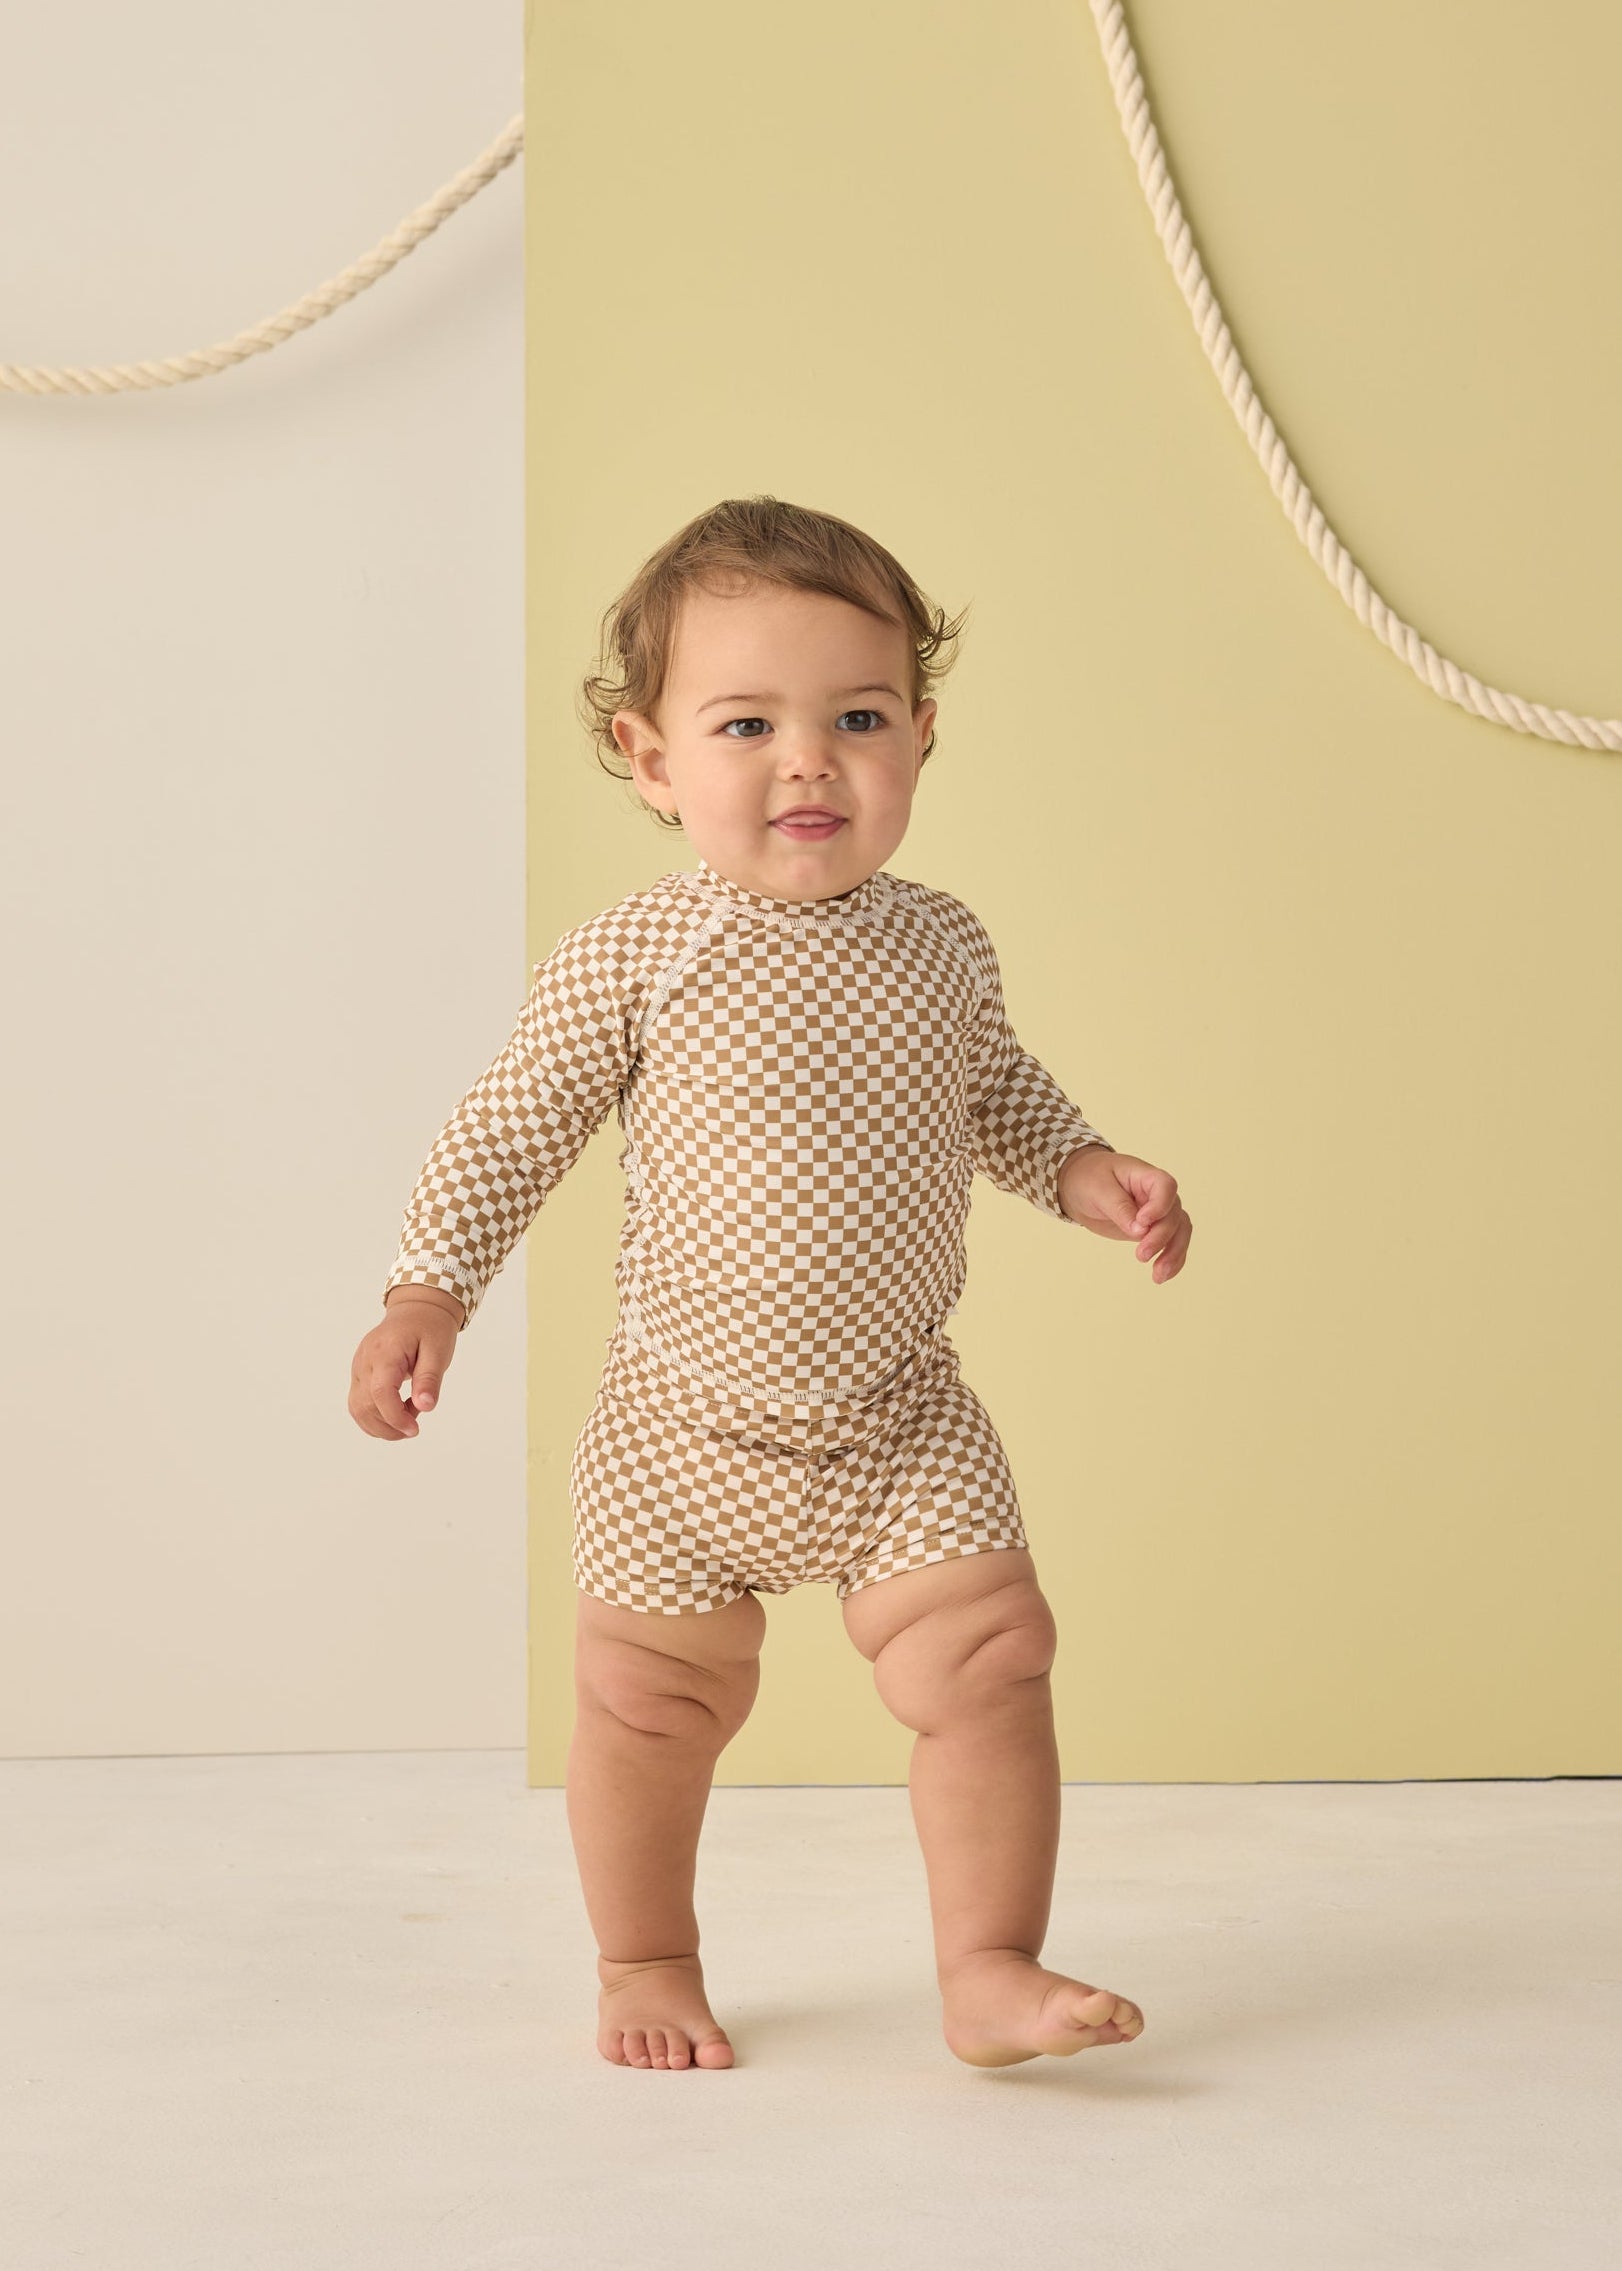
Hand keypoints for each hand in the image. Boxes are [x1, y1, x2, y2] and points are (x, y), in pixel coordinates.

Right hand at [348, 1296, 460, 1439]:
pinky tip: (395, 1416)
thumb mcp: (438, 1351)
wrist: (416, 1310)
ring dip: (381, 1426)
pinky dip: (374, 1418)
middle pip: (365, 1405)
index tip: (415, 1430)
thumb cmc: (429, 1328)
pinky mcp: (359, 1374)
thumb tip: (425, 1407)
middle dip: (390, 1425)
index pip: (380, 1392)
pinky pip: (358, 1403)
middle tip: (416, 1423)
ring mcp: (358, 1367)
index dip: (395, 1417)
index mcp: (385, 1352)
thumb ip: (429, 1379)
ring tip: (407, 1419)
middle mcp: (365, 1360)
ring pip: (357, 1409)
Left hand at [1057, 1147, 1191, 1282]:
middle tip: (1141, 1255)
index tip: (1142, 1221)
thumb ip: (1120, 1208)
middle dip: (1161, 1238)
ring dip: (1173, 1254)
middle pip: (1173, 1215)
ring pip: (1180, 1231)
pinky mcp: (1153, 1230)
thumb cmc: (1089, 1179)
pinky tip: (1162, 1276)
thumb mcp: (1098, 1190)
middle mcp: (1157, 1194)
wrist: (1079, 1187)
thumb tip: (1139, 1232)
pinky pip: (1172, 1244)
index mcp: (1145, 1176)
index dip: (1160, 1205)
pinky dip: (1172, 1260)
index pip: (1165, 1186)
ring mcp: (1158, 1213)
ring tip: (1158, 1275)